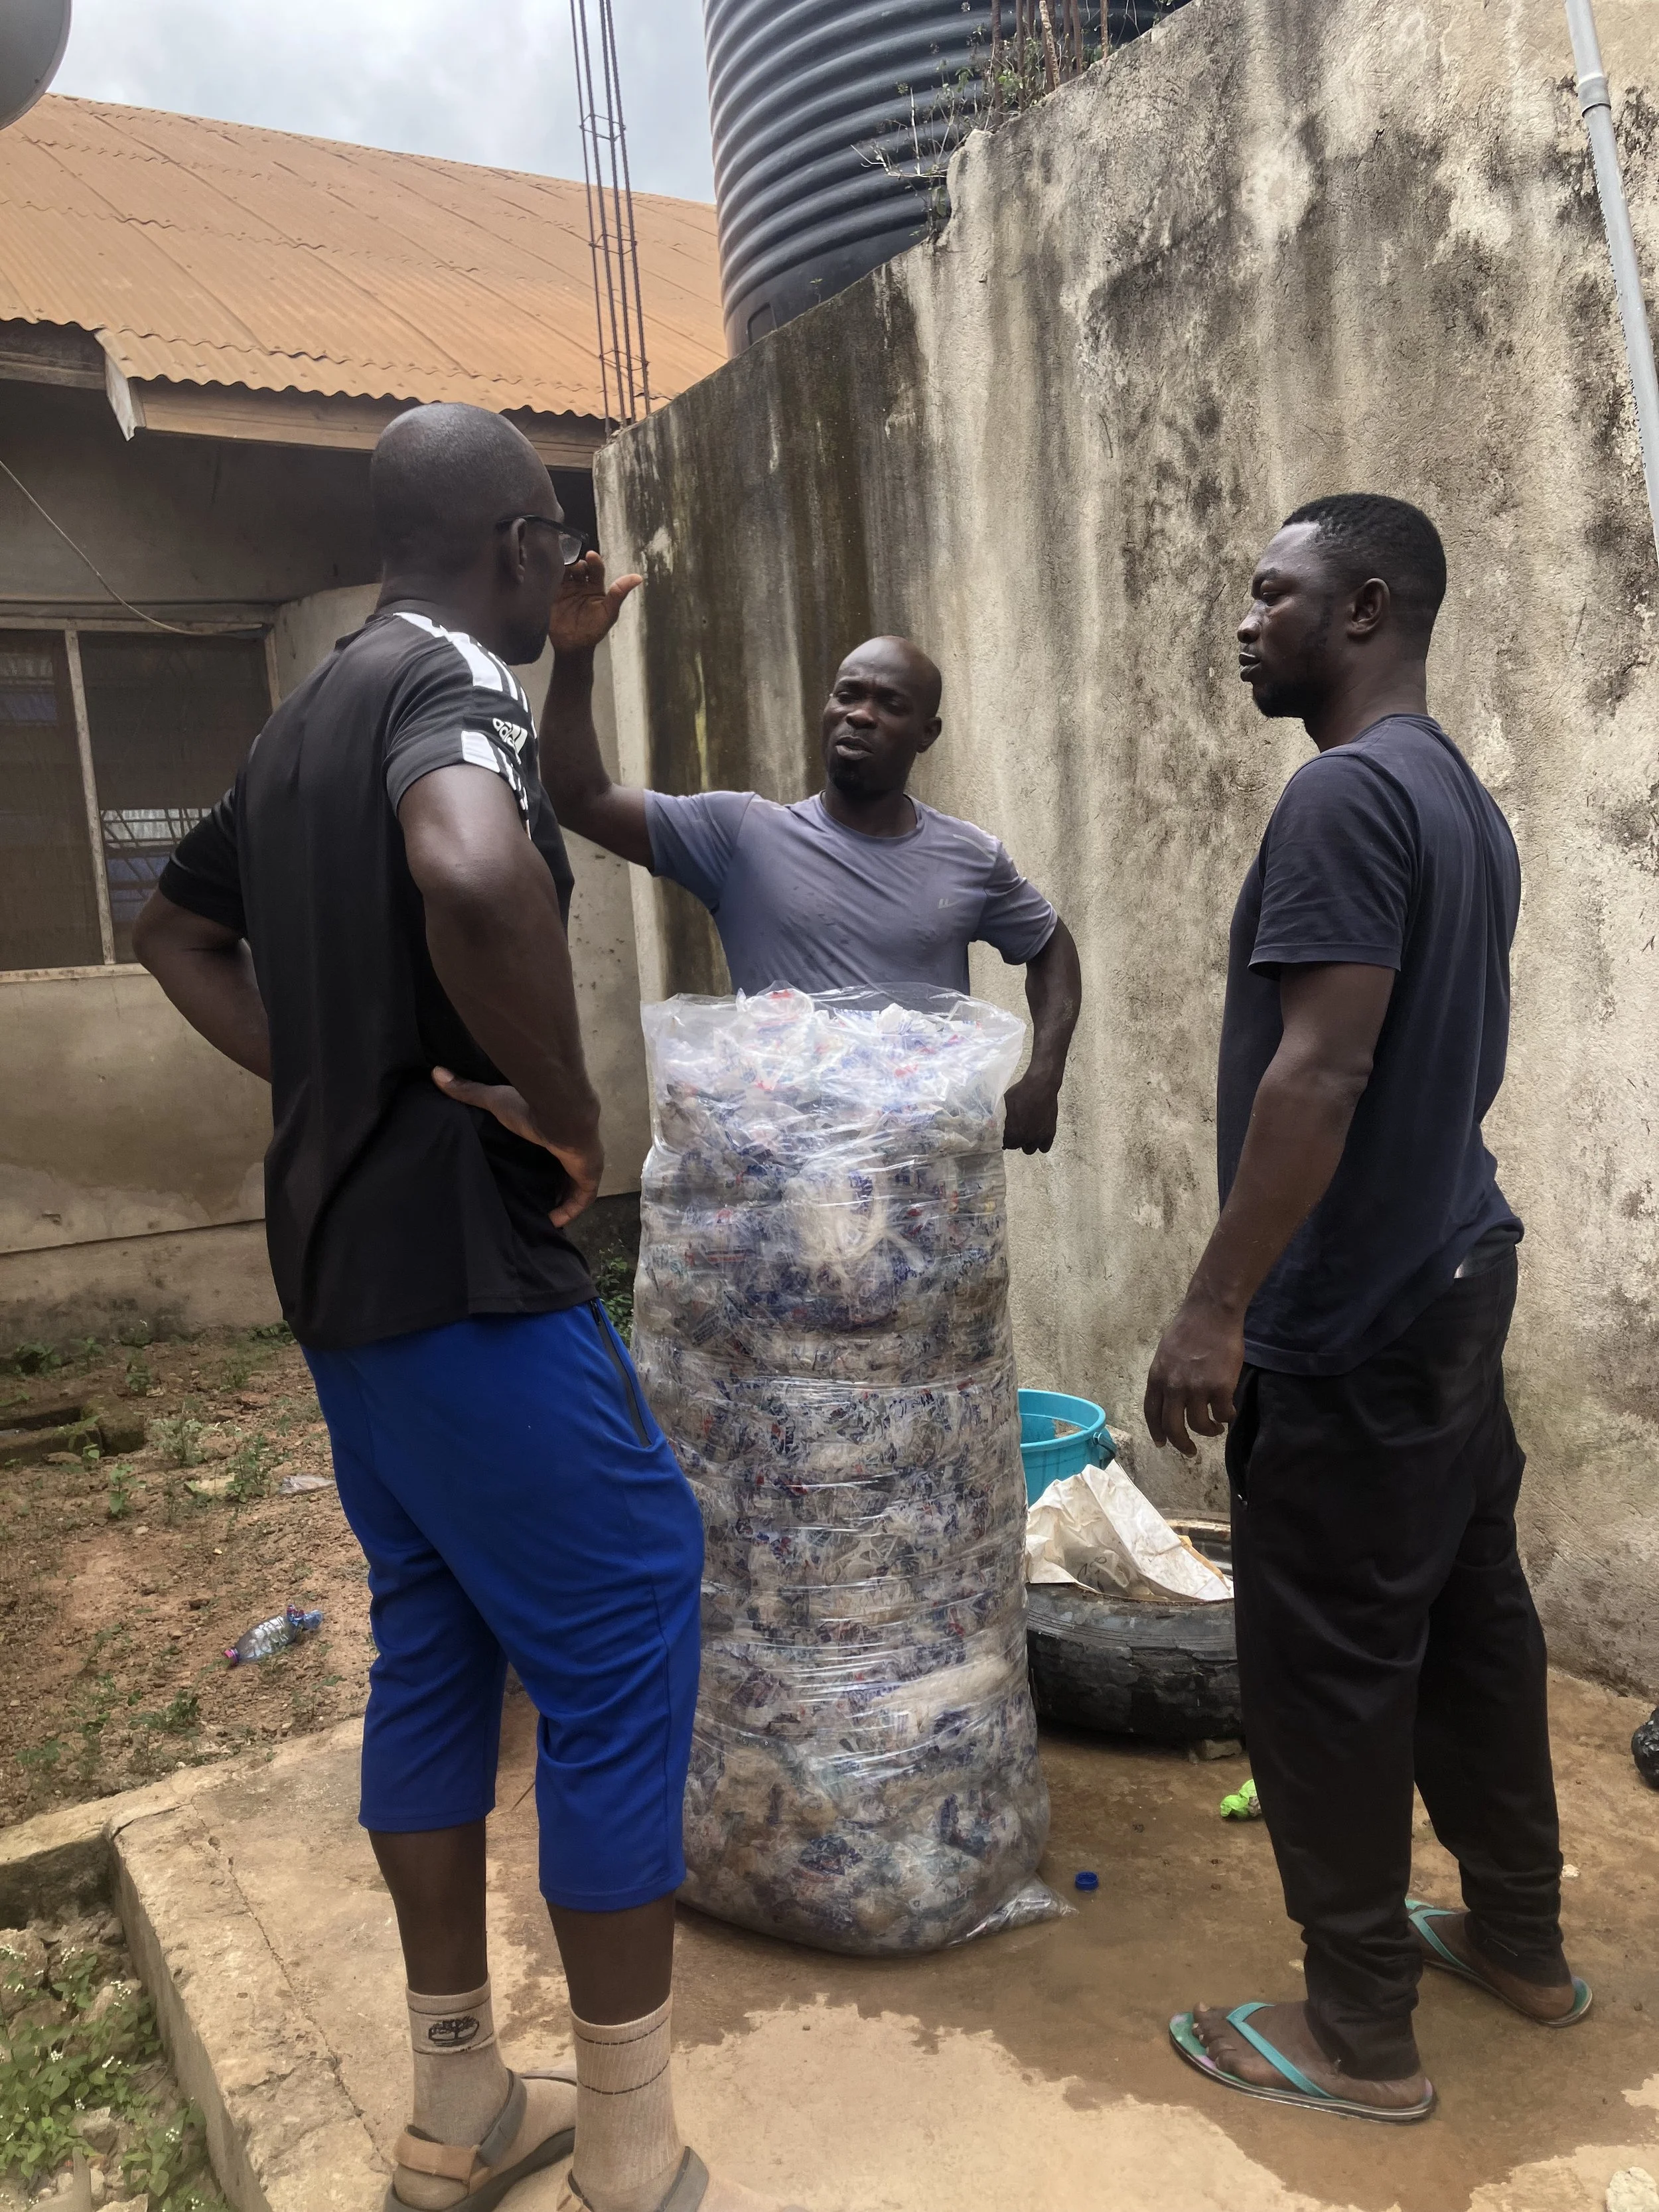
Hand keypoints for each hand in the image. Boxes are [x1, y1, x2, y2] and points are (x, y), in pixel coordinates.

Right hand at [432, 1068, 604, 1228]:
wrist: (561, 1112)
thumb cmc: (529, 1107)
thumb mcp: (494, 1100)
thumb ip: (469, 1091)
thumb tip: (436, 1072)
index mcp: (553, 1130)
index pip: (546, 1150)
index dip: (537, 1163)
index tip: (521, 1176)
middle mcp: (570, 1147)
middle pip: (560, 1171)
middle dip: (549, 1186)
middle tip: (529, 1202)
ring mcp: (582, 1162)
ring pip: (572, 1187)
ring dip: (559, 1201)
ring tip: (538, 1216)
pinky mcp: (589, 1175)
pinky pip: (581, 1200)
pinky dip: (569, 1212)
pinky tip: (552, 1223)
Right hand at [548, 554, 641, 656]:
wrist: (573, 645)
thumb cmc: (594, 630)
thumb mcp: (609, 612)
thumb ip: (619, 594)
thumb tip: (638, 577)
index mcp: (596, 587)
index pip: (596, 568)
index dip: (594, 561)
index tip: (591, 555)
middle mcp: (581, 585)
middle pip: (579, 566)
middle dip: (577, 562)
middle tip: (574, 564)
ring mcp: (566, 588)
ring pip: (565, 570)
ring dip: (564, 565)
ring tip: (563, 565)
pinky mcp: (553, 593)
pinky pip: (552, 579)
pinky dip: (552, 572)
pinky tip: (551, 569)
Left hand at [1002, 1071, 1060, 1153]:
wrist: (1040, 1086)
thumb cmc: (1020, 1093)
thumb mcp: (1004, 1104)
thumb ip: (998, 1118)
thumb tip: (990, 1126)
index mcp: (1011, 1132)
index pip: (1004, 1144)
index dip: (1004, 1139)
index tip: (1005, 1134)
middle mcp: (1024, 1138)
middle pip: (1016, 1147)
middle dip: (1014, 1140)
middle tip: (1015, 1131)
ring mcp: (1038, 1137)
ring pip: (1029, 1150)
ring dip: (1026, 1143)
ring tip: (1026, 1133)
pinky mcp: (1050, 1133)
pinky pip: (1044, 1148)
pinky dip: (1040, 1144)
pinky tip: (1037, 1135)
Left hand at [1143, 1294, 1244, 1456]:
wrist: (1211, 1312)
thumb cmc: (1190, 1328)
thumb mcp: (1166, 1353)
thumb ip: (1167, 1377)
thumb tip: (1173, 1399)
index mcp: (1157, 1377)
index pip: (1152, 1413)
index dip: (1157, 1432)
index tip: (1162, 1444)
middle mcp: (1173, 1387)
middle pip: (1173, 1427)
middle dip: (1181, 1444)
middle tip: (1190, 1451)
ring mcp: (1197, 1388)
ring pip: (1199, 1425)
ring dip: (1209, 1432)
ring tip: (1215, 1429)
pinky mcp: (1220, 1388)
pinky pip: (1223, 1414)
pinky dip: (1227, 1417)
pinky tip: (1230, 1413)